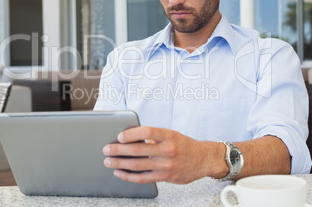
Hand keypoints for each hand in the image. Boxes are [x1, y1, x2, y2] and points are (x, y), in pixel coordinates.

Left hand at [103, 126, 226, 183]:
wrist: (204, 160)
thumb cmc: (185, 145)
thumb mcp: (172, 135)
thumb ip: (154, 137)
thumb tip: (131, 139)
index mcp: (169, 136)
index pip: (148, 132)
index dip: (132, 134)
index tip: (120, 136)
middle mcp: (168, 150)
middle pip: (139, 150)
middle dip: (119, 150)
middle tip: (107, 149)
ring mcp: (166, 165)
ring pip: (138, 165)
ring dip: (120, 163)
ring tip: (109, 161)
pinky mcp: (165, 177)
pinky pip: (143, 178)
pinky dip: (129, 176)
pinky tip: (120, 173)